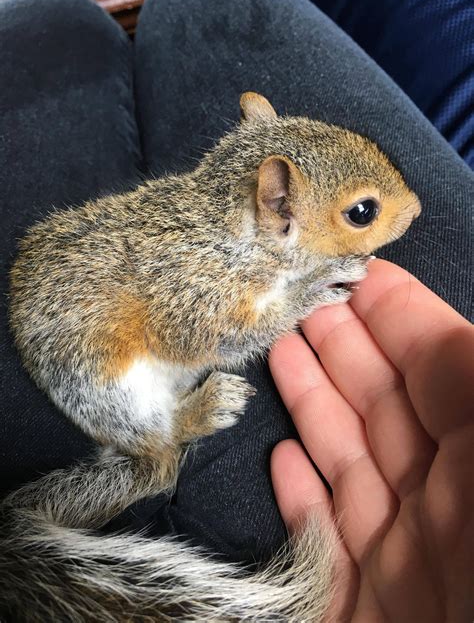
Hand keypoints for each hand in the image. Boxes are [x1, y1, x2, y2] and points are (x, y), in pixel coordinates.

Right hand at [269, 259, 472, 621]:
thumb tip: (465, 339)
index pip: (443, 365)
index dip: (398, 316)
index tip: (353, 275)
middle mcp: (456, 504)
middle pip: (389, 407)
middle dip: (342, 348)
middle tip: (295, 304)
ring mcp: (411, 560)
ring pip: (353, 463)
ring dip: (314, 405)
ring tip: (279, 355)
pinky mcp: (367, 610)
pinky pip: (329, 541)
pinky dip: (304, 498)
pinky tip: (283, 461)